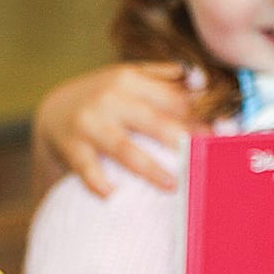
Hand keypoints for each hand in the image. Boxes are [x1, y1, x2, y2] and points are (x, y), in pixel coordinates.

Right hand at [31, 61, 197, 197]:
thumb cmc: (106, 97)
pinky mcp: (71, 145)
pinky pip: (86, 167)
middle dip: (180, 141)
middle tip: (203, 162)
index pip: (171, 100)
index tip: (217, 138)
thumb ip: (166, 79)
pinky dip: (98, 181)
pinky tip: (112, 194)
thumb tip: (204, 82)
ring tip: (171, 185)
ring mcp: (89, 122)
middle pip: (152, 121)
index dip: (197, 119)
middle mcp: (110, 98)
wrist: (55, 109)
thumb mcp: (131, 78)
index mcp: (131, 79)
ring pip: (123, 148)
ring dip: (148, 168)